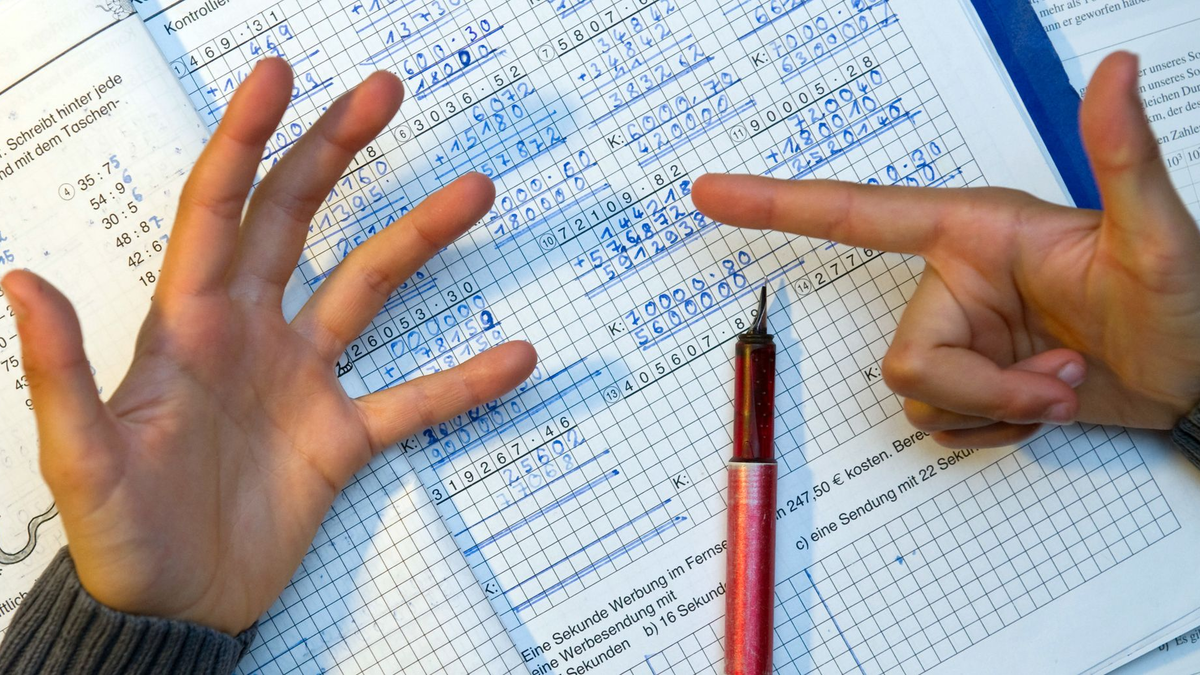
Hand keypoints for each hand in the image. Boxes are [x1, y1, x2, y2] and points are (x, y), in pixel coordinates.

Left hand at [1, 59, 535, 634]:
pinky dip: (464, 381)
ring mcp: (304, 381)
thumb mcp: (81, 461)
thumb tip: (20, 282)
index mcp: (188, 326)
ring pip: (369, 290)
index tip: (280, 76)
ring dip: (419, 239)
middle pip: (298, 221)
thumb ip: (61, 373)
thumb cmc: (117, 538)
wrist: (175, 612)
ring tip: (473, 191)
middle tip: (384, 92)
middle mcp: (251, 334)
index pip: (219, 210)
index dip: (247, 140)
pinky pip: (415, 400)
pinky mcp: (342, 436)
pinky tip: (515, 358)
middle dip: (336, 152)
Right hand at [693, 52, 1199, 448]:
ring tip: (1062, 386)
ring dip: (997, 409)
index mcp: (976, 233)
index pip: (859, 215)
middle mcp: (957, 281)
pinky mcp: (972, 381)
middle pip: (905, 355)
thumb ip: (1125, 157)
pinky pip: (939, 423)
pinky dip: (994, 431)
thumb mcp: (1160, 236)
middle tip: (1059, 378)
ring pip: (920, 396)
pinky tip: (1043, 407)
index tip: (711, 193)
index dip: (778, 203)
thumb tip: (1115, 71)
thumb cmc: (1188, 305)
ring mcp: (963, 335)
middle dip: (985, 388)